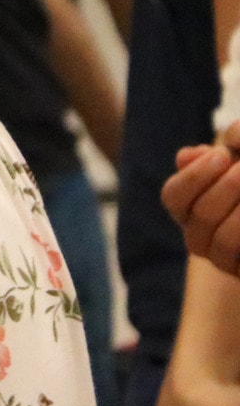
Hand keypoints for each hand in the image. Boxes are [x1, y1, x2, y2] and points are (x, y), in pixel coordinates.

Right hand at [164, 142, 239, 275]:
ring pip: (223, 242)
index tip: (222, 155)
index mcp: (194, 208)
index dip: (193, 177)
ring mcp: (227, 262)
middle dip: (226, 190)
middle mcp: (203, 238)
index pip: (174, 196)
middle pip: (199, 217)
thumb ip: (231, 143)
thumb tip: (187, 157)